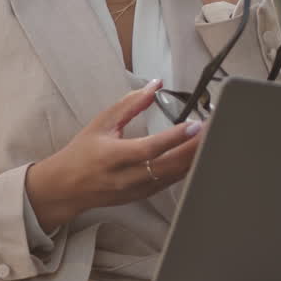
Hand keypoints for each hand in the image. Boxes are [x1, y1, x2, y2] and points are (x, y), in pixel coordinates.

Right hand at [25, 80, 202, 232]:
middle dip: (194, 148)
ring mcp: (136, 190)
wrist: (66, 187)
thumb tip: (155, 85)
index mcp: (112, 156)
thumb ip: (130, 104)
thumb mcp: (101, 123)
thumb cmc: (81, 153)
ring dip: (194, 158)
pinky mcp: (143, 196)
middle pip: (168, 165)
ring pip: (173, 177)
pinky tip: (197, 156)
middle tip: (214, 130)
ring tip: (212, 140)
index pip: (149, 148)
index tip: (194, 125)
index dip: (174, 138)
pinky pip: (170, 182)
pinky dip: (186, 169)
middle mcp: (126, 177)